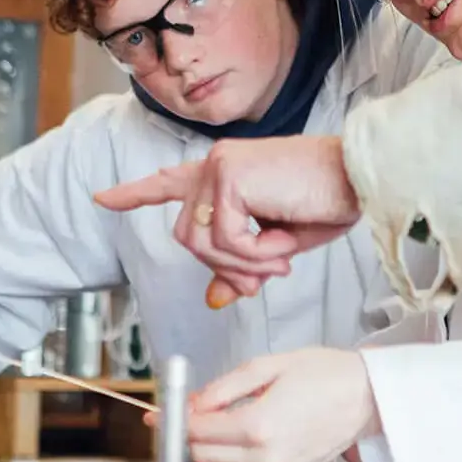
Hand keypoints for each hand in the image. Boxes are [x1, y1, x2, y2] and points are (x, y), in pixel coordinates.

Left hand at [93, 135, 360, 301]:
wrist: (358, 178)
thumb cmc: (327, 202)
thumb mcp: (277, 246)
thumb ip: (241, 266)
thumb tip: (214, 297)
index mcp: (224, 173)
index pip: (170, 182)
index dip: (136, 193)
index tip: (103, 199)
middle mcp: (215, 165)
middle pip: (187, 237)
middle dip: (223, 266)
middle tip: (265, 276)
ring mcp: (219, 167)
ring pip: (202, 243)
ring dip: (241, 264)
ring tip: (280, 260)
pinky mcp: (230, 176)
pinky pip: (226, 240)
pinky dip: (255, 256)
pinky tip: (283, 249)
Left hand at [183, 348, 377, 461]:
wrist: (366, 396)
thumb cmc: (324, 374)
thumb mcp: (268, 365)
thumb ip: (223, 387)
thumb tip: (192, 403)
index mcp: (259, 423)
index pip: (197, 430)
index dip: (178, 417)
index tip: (173, 406)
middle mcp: (266, 456)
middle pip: (201, 456)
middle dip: (190, 434)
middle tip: (195, 412)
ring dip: (207, 454)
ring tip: (218, 428)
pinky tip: (237, 444)